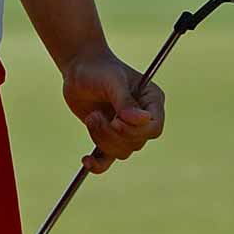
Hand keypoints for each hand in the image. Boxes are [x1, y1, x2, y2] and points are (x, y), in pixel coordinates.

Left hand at [60, 44, 164, 174]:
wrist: (78, 69)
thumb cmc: (98, 69)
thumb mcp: (112, 81)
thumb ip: (125, 100)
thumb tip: (141, 120)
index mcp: (151, 100)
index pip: (155, 127)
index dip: (136, 130)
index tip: (116, 120)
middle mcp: (142, 118)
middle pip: (137, 142)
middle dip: (113, 134)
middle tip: (95, 115)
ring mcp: (125, 129)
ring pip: (122, 151)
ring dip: (102, 138)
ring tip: (92, 117)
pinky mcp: (108, 138)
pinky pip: (107, 160)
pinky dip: (98, 164)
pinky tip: (86, 160)